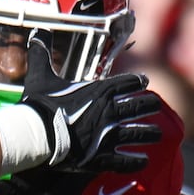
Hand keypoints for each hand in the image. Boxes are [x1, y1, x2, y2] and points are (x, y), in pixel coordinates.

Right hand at [19, 30, 160, 172]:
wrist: (35, 134)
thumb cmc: (39, 105)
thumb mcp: (40, 75)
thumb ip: (41, 54)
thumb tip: (36, 32)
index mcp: (99, 91)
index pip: (126, 82)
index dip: (137, 81)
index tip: (145, 81)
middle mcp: (109, 111)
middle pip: (138, 106)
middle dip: (149, 105)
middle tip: (156, 105)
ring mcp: (108, 135)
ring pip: (137, 134)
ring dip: (149, 133)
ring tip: (158, 134)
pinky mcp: (101, 157)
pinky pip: (124, 161)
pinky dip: (136, 161)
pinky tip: (144, 161)